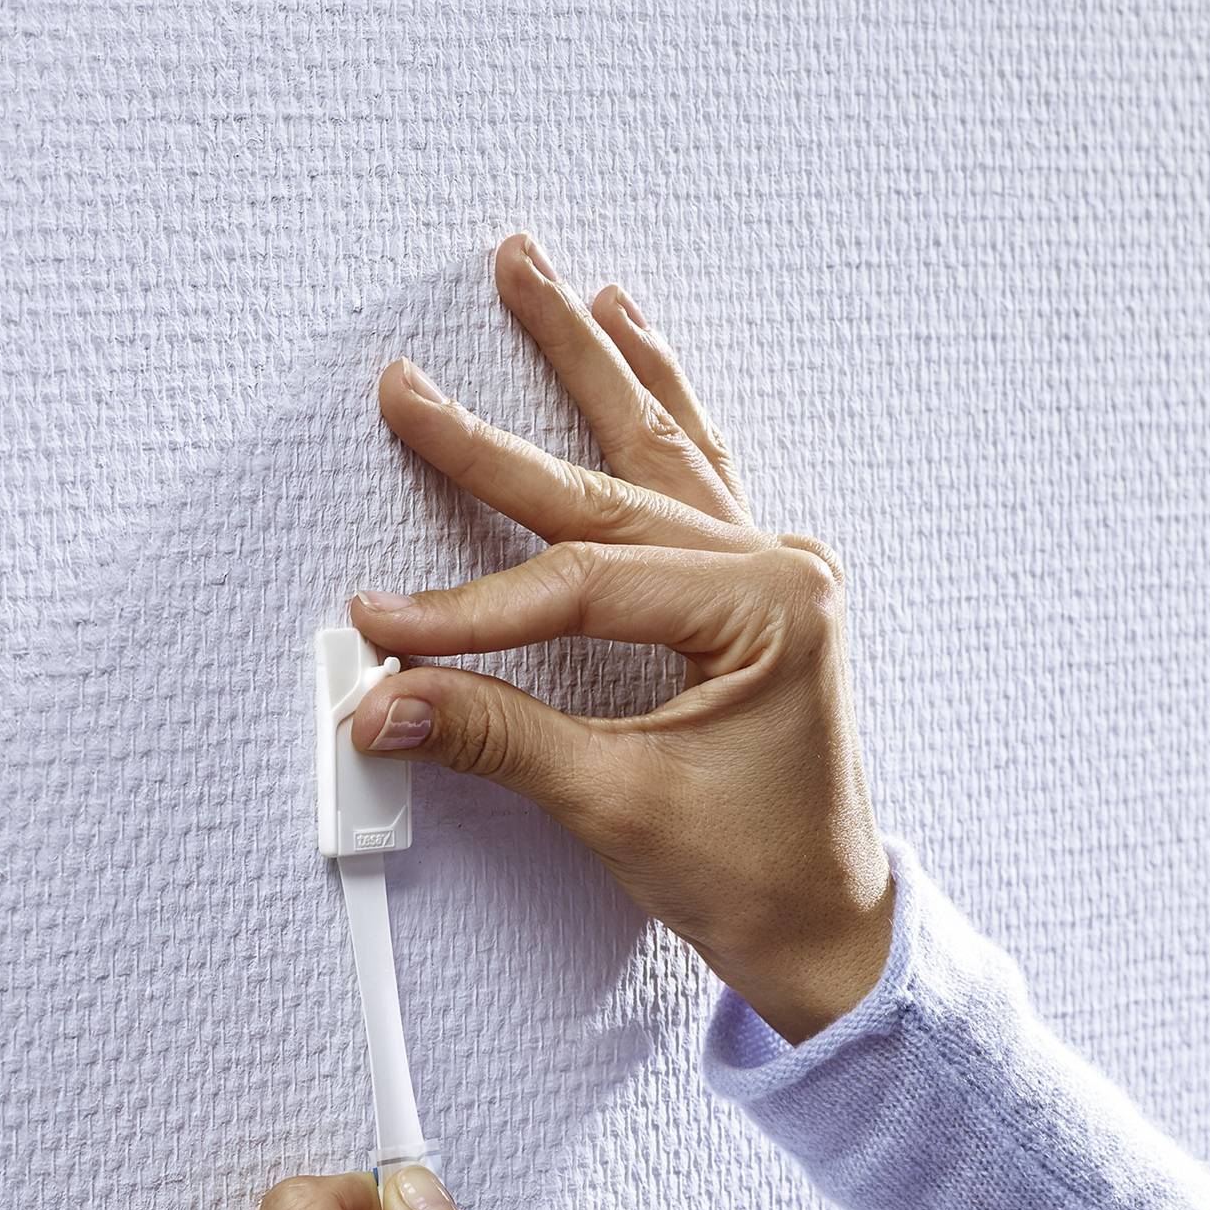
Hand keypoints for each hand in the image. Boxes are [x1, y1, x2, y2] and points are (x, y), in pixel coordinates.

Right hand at [352, 232, 891, 1043]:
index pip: (582, 585)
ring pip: (656, 447)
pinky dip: (652, 403)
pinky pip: (690, 473)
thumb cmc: (758, 877)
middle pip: (609, 483)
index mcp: (771, 606)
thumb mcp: (616, 807)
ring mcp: (771, 574)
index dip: (469, 608)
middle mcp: (779, 570)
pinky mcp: (750, 593)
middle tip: (410, 383)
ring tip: (541, 277)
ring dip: (592, 361)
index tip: (382, 625)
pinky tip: (629, 332)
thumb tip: (389, 697)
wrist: (827, 932)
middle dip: (499, 430)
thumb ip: (495, 738)